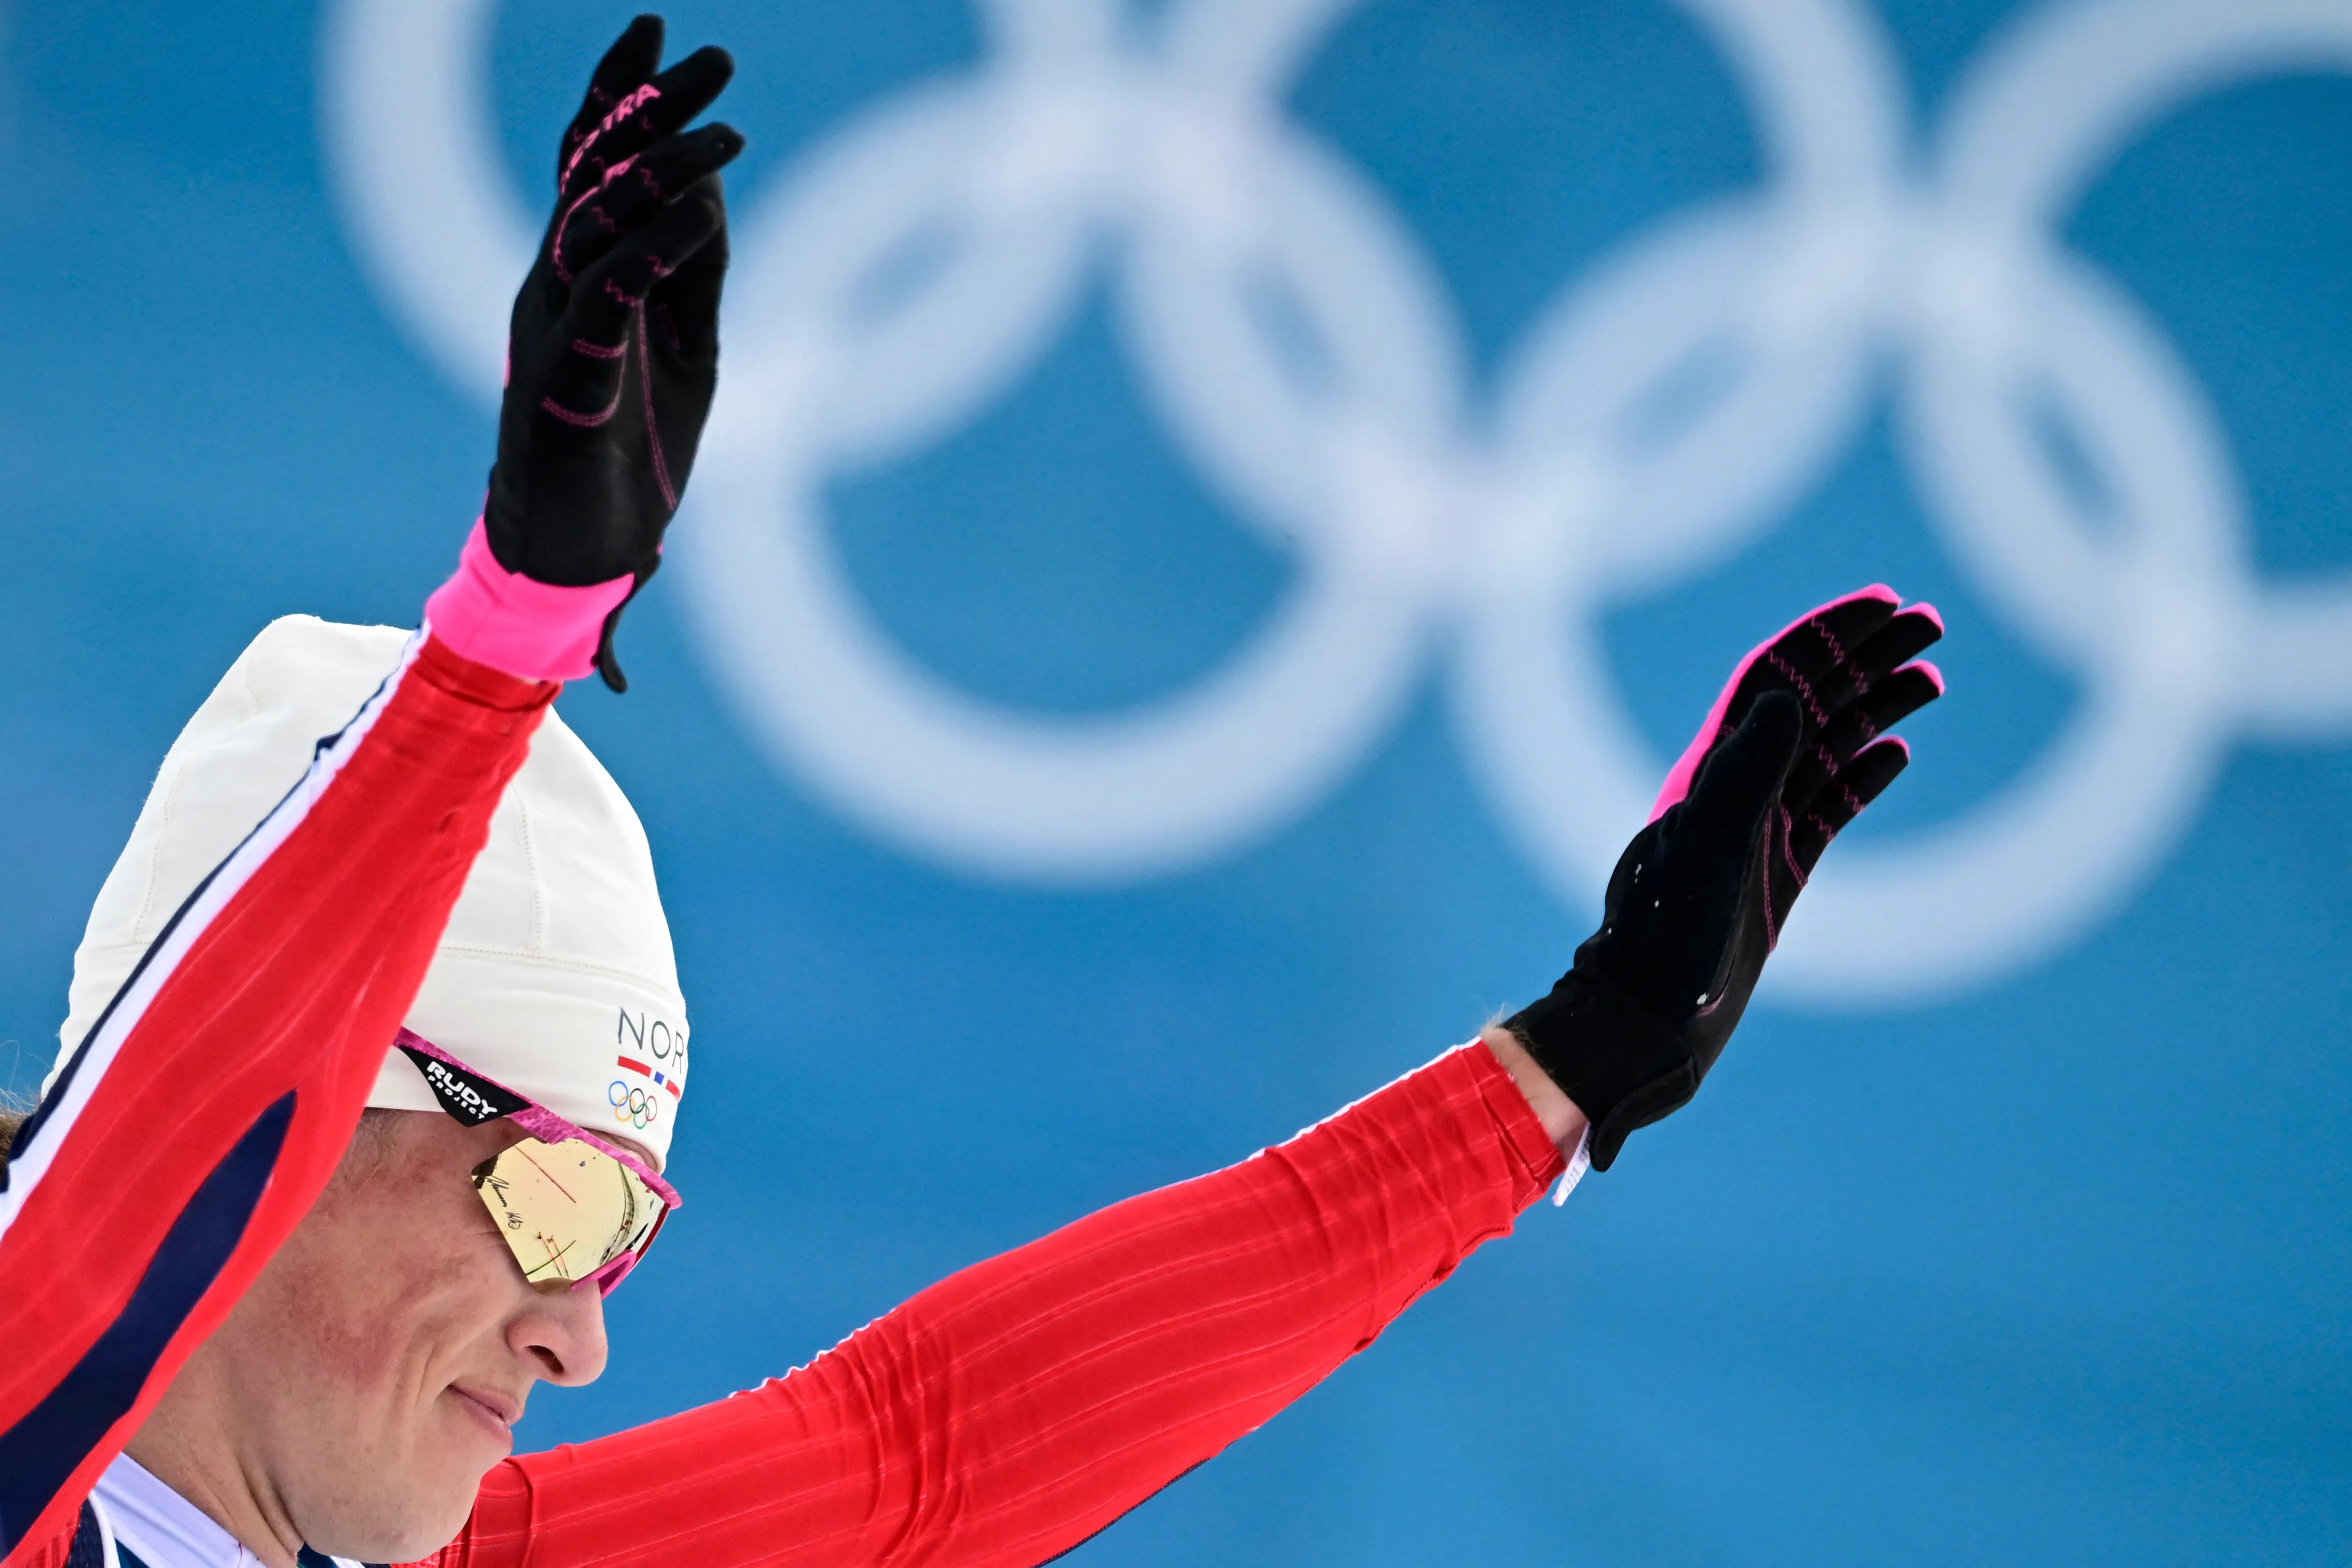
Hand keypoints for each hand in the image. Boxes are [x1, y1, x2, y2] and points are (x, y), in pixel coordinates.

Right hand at [485, 15, 742, 690]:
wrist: (581, 551)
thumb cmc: (633, 447)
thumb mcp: (687, 345)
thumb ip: (694, 271)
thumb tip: (710, 194)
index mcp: (576, 272)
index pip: (588, 161)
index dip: (619, 92)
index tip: (660, 30)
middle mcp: (551, 285)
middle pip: (591, 172)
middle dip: (647, 108)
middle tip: (710, 56)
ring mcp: (551, 329)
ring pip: (594, 225)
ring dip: (658, 172)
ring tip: (720, 130)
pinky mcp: (565, 381)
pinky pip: (605, 301)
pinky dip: (648, 255)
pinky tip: (689, 218)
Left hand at [1505, 586, 1943, 1169]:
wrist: (1651, 1013)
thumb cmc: (1668, 933)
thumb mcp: (1708, 845)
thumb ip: (1744, 770)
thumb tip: (1787, 695)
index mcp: (1715, 769)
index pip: (1777, 677)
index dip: (1827, 635)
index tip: (1883, 603)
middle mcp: (1738, 787)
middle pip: (1813, 699)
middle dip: (1866, 656)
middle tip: (1931, 621)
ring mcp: (1763, 828)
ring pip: (1830, 746)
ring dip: (1878, 705)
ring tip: (1932, 675)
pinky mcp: (1780, 870)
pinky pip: (1830, 807)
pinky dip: (1864, 775)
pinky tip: (1899, 753)